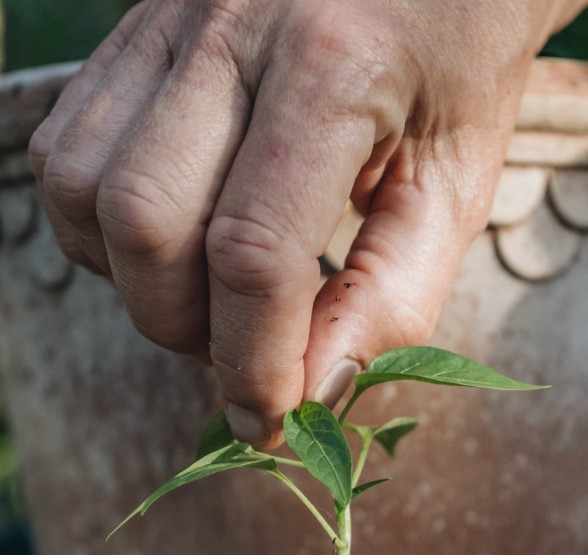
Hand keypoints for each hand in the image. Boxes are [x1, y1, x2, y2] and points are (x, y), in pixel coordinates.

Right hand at [29, 0, 585, 446]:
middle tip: (247, 354)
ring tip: (210, 300)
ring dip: (133, 283)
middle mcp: (229, 27)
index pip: (252, 254)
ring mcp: (167, 17)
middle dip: (187, 329)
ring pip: (84, 189)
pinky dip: (101, 229)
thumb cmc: (462, 62)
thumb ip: (392, 297)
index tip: (270, 422)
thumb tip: (314, 394)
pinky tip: (172, 246)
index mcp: (333, 65)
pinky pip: (67, 149)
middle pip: (146, 224)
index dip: (252, 364)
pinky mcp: (134, 26)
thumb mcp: (458, 185)